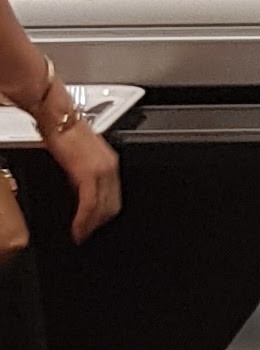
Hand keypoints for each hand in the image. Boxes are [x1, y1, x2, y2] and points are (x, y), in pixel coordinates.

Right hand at [46, 110, 119, 241]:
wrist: (56, 115)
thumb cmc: (61, 129)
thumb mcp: (77, 156)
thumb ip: (81, 174)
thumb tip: (77, 189)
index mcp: (109, 163)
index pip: (114, 196)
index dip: (106, 215)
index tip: (96, 225)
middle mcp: (110, 167)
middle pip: (112, 206)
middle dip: (100, 224)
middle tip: (88, 235)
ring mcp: (102, 171)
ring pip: (103, 208)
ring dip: (91, 225)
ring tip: (82, 235)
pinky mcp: (88, 174)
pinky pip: (90, 204)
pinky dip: (84, 220)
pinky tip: (78, 228)